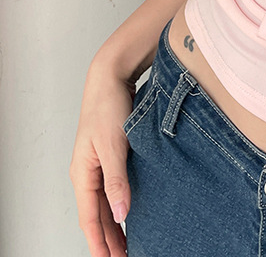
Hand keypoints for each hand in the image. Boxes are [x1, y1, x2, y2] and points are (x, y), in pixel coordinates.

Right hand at [69, 59, 140, 256]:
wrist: (111, 77)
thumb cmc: (109, 106)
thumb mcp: (114, 145)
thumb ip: (117, 181)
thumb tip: (120, 214)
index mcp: (82, 173)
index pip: (90, 218)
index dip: (101, 242)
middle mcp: (87, 172)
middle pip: (97, 214)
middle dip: (109, 238)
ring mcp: (97, 163)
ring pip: (105, 202)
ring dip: (115, 223)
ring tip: (129, 242)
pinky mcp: (110, 154)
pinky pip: (112, 187)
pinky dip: (120, 203)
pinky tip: (130, 210)